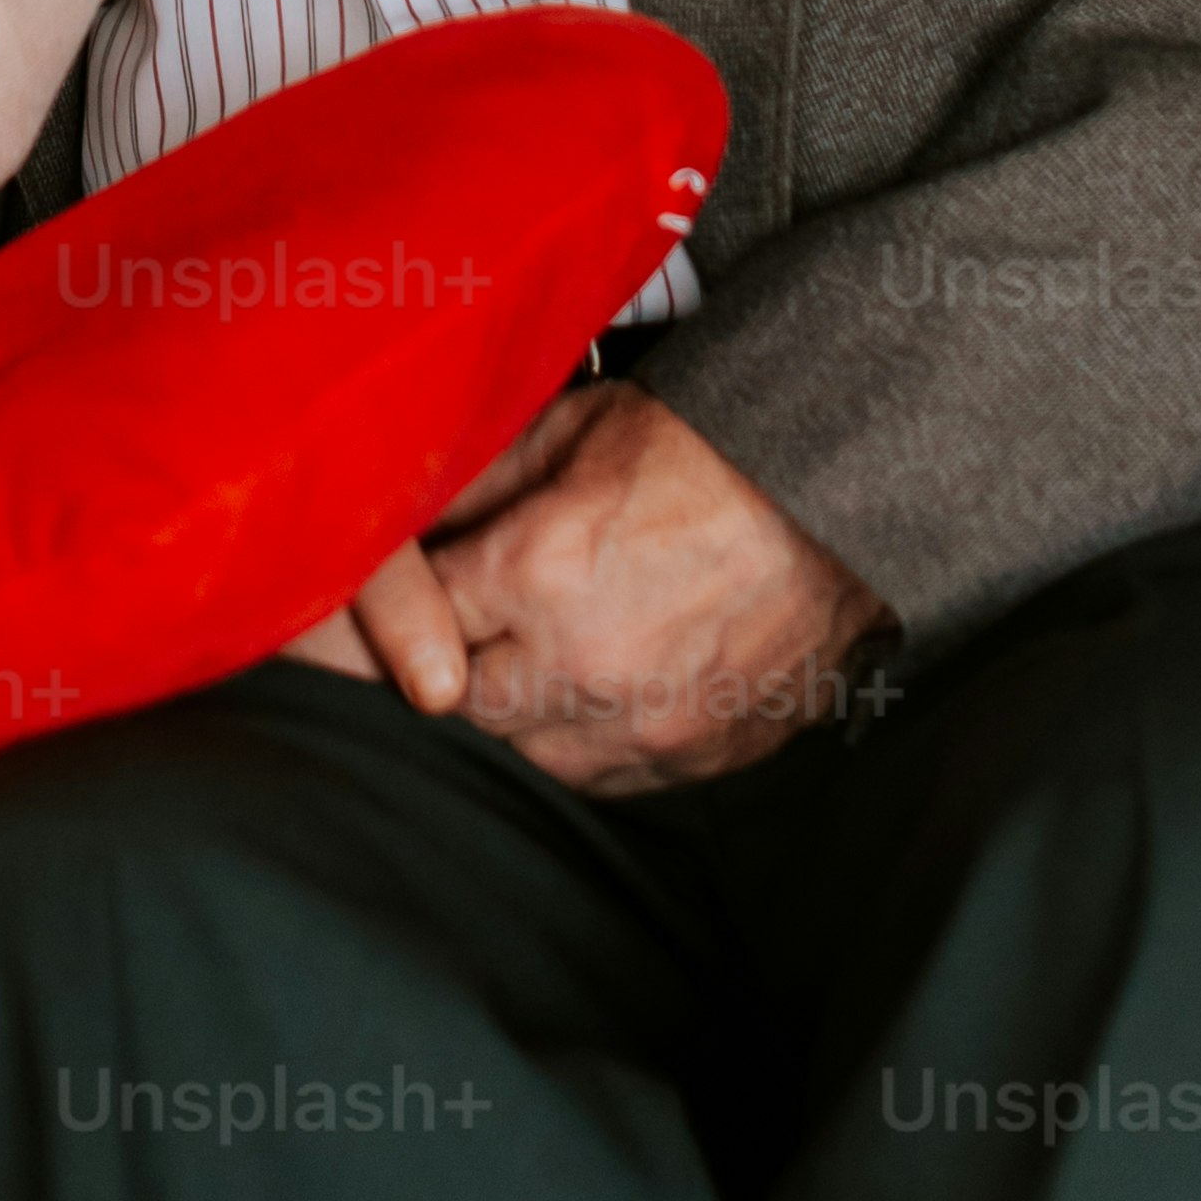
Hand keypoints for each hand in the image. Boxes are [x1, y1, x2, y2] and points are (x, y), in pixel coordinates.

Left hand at [286, 385, 888, 794]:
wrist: (855, 495)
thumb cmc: (716, 444)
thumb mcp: (578, 425)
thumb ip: (480, 474)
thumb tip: (407, 506)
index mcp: (543, 572)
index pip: (410, 617)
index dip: (374, 610)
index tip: (345, 606)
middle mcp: (584, 666)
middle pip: (458, 698)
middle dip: (441, 661)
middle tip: (446, 625)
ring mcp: (645, 725)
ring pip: (526, 750)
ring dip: (509, 707)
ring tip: (522, 649)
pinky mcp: (697, 757)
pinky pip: (602, 775)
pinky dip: (578, 740)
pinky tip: (583, 689)